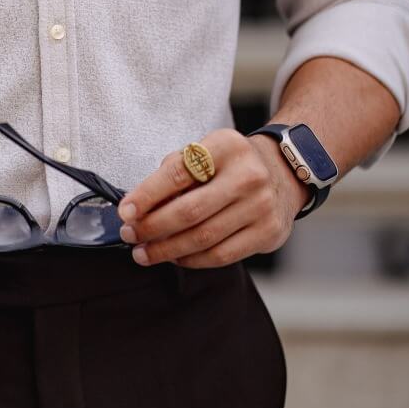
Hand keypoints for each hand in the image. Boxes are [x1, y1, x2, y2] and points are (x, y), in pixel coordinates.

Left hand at [116, 129, 309, 268]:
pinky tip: (174, 257)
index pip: (178, 173)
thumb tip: (139, 205)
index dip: (147, 195)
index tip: (125, 211)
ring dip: (167, 249)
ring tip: (144, 253)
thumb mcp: (206, 151)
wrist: (283, 173)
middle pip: (189, 211)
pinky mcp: (268, 234)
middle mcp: (247, 175)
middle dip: (152, 227)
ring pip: (203, 238)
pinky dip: (192, 260)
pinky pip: (221, 255)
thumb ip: (176, 170)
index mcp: (226, 146)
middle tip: (129, 235)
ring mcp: (261, 207)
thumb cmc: (231, 163)